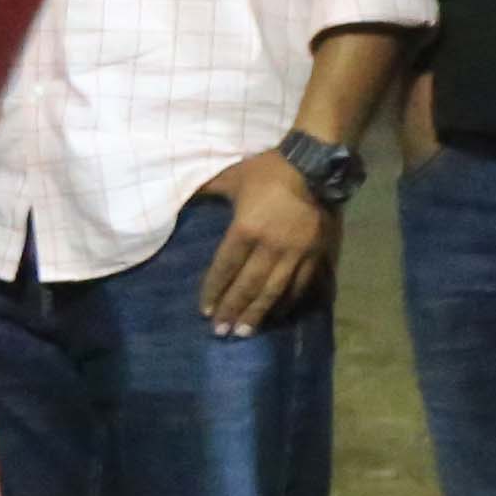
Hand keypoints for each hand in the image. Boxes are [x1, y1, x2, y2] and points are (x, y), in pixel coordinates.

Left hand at [192, 150, 337, 333]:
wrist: (316, 164)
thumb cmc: (268, 170)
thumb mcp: (232, 177)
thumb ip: (208, 189)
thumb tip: (178, 195)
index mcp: (246, 229)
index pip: (225, 268)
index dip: (214, 291)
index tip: (205, 311)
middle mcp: (270, 246)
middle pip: (248, 286)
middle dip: (232, 310)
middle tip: (221, 332)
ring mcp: (296, 253)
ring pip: (274, 291)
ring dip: (258, 313)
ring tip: (245, 332)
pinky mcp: (317, 254)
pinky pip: (301, 285)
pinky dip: (288, 303)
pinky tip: (277, 315)